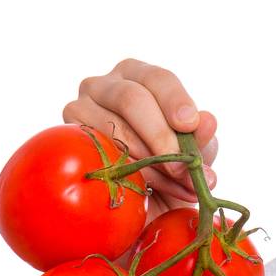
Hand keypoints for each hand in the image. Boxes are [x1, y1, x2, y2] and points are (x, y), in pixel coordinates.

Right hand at [62, 57, 220, 222]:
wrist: (143, 200)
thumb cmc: (172, 163)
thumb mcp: (195, 152)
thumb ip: (201, 138)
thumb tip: (208, 121)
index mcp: (138, 75)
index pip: (157, 78)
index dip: (175, 100)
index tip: (190, 124)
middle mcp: (105, 85)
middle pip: (132, 100)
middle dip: (161, 137)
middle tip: (183, 169)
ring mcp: (80, 107)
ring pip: (115, 131)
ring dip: (150, 164)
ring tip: (175, 185)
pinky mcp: (67, 136)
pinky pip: (98, 154)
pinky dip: (125, 174)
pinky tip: (145, 189)